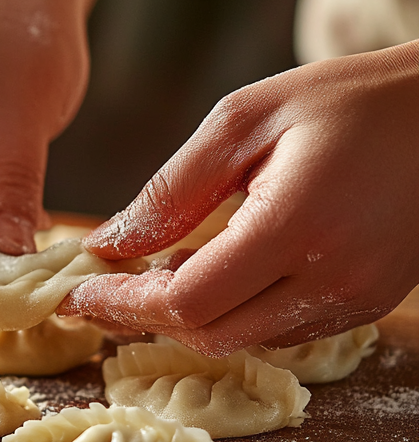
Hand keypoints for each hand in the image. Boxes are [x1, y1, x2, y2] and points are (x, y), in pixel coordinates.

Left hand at [61, 42, 418, 352]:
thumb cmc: (346, 101)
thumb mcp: (244, 121)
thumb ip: (171, 191)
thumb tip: (107, 245)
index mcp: (297, 225)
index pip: (187, 300)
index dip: (121, 305)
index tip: (75, 295)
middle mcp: (332, 279)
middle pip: (209, 334)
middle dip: (144, 317)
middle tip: (103, 287)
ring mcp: (357, 301)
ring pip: (242, 340)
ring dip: (186, 317)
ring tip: (153, 272)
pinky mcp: (367, 305)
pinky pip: (280, 331)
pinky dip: (231, 313)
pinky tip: (209, 273)